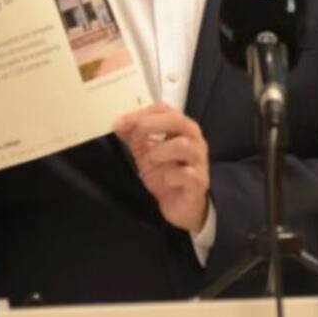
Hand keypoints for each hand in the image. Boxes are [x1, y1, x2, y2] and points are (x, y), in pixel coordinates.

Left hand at [113, 103, 209, 231]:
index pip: (164, 109)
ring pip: (183, 145)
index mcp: (181, 129)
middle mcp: (194, 141)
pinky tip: (166, 180)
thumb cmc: (168, 175)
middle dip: (150, 125)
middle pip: (177, 120)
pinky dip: (172, 175)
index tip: (121, 122)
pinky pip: (188, 174)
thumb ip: (134, 137)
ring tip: (152, 160)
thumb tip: (118, 123)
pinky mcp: (199, 183)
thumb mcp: (146, 153)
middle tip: (134, 136)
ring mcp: (199, 161)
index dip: (141, 113)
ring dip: (160, 150)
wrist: (181, 207)